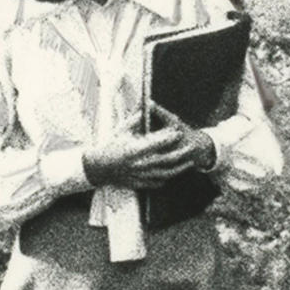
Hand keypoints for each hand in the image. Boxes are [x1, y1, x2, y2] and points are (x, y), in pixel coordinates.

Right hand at [83, 111, 215, 188]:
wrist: (98, 167)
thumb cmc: (110, 147)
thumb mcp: (122, 130)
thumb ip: (135, 119)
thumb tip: (146, 106)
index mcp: (135, 149)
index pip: (157, 143)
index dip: (170, 138)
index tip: (179, 133)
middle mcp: (140, 163)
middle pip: (166, 160)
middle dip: (181, 154)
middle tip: (191, 148)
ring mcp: (140, 175)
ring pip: (165, 173)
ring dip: (179, 169)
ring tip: (190, 164)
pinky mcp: (139, 183)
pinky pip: (157, 182)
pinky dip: (166, 178)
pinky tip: (172, 173)